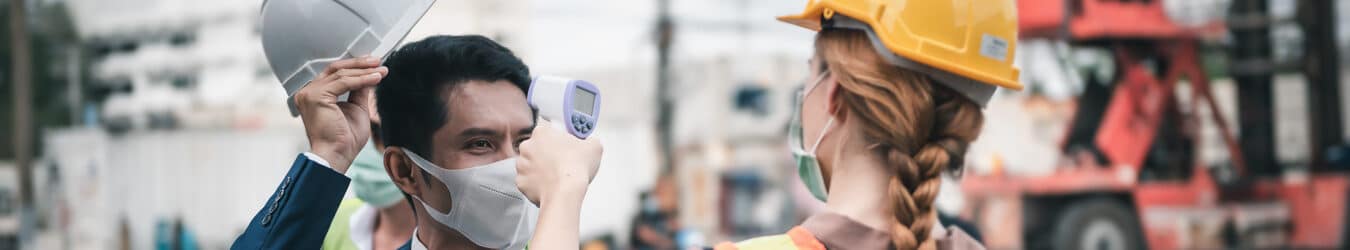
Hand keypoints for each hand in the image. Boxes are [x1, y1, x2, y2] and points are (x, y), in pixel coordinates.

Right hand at [296, 56, 387, 172]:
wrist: (338, 155)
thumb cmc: (344, 140)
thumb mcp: (356, 108)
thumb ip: (359, 90)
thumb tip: (369, 74)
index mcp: (315, 95)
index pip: (335, 74)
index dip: (355, 67)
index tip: (374, 64)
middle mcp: (308, 92)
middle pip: (336, 69)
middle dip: (360, 64)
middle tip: (378, 61)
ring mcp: (309, 93)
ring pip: (341, 74)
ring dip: (364, 71)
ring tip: (381, 71)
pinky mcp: (315, 96)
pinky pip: (343, 82)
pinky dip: (362, 79)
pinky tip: (376, 78)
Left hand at [515, 120, 603, 204]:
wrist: (565, 192)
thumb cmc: (574, 169)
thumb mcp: (594, 146)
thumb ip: (589, 140)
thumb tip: (590, 143)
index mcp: (542, 132)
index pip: (546, 129)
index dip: (556, 137)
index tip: (564, 143)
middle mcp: (528, 146)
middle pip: (536, 146)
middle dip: (546, 153)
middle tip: (561, 160)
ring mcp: (522, 164)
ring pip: (530, 164)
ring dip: (540, 168)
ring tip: (556, 175)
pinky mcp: (521, 182)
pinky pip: (528, 181)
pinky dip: (536, 183)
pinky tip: (548, 185)